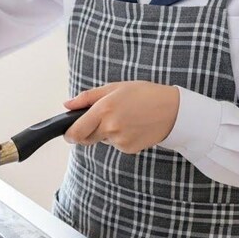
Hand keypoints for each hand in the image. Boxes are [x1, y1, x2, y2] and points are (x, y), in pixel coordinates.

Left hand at [63, 81, 180, 153]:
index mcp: (103, 109)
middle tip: (101, 119)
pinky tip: (132, 126)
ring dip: (106, 132)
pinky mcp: (129, 149)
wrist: (172, 110)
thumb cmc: (143, 94)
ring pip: (102, 140)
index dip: (68, 134)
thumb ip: (87, 97)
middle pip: (85, 138)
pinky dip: (119, 137)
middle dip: (86, 132)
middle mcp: (110, 127)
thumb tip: (67, 105)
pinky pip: (116, 145)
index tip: (68, 133)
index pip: (76, 131)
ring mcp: (120, 140)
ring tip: (124, 117)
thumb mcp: (114, 88)